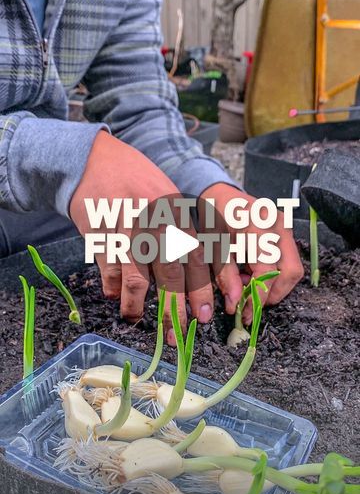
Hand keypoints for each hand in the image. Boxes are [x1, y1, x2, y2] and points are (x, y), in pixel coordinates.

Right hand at [70, 131, 213, 342]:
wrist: (96, 160)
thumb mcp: (168, 198)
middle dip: (176, 308)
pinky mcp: (100, 233)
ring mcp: (126, 228)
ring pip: (136, 278)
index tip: (205, 316)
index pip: (198, 256)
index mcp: (178, 211)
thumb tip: (195, 277)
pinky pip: (109, 270)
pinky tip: (115, 296)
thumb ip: (182, 232)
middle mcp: (155, 220)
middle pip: (170, 272)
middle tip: (178, 334)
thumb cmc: (138, 183)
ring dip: (137, 305)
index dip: (203, 289)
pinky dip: (112, 288)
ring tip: (137, 319)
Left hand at [200, 183, 303, 323]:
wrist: (218, 195)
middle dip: (271, 294)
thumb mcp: (212, 248)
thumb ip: (225, 277)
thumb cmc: (211, 217)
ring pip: (292, 269)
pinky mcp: (286, 231)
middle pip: (290, 273)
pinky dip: (272, 274)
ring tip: (246, 284)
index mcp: (256, 227)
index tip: (244, 313)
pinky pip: (288, 261)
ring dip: (272, 285)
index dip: (257, 297)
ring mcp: (285, 226)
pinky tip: (251, 273)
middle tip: (249, 304)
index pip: (268, 272)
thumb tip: (234, 306)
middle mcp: (277, 225)